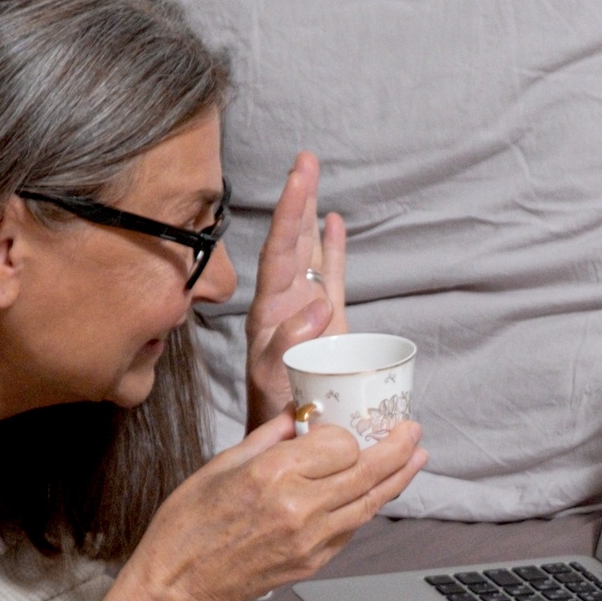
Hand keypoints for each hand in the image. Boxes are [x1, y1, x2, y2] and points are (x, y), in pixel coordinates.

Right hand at [82, 416, 425, 600]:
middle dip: (397, 448)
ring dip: (399, 478)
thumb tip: (300, 414)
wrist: (180, 585)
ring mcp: (311, 539)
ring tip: (416, 457)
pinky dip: (370, 506)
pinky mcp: (314, 561)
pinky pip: (353, 528)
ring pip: (371, 502)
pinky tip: (378, 492)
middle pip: (368, 471)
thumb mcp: (221, 464)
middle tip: (413, 430)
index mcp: (274, 474)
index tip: (341, 426)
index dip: (347, 432)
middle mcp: (300, 506)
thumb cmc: (189, 525)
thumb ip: (269, 437)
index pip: (341, 444)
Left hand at [244, 151, 347, 430]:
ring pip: (308, 254)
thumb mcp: (274, 383)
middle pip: (290, 245)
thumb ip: (289, 345)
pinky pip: (329, 277)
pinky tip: (333, 220)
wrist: (286, 441)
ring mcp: (304, 312)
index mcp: (268, 316)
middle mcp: (283, 307)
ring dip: (310, 215)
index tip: (301, 184)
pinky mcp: (327, 324)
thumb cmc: (276, 417)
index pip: (278, 257)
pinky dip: (330, 248)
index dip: (289, 220)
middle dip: (297, 201)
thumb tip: (316, 307)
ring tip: (312, 173)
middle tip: (305, 159)